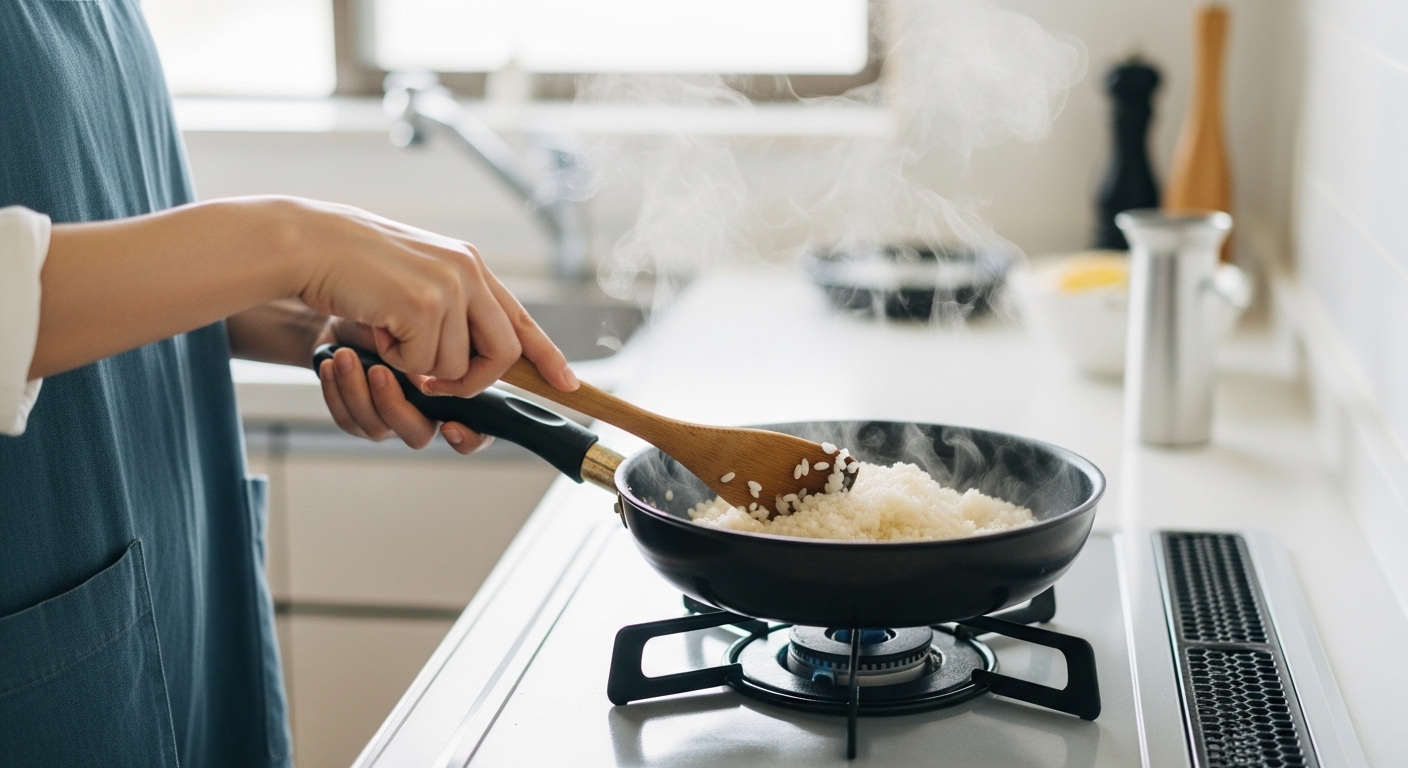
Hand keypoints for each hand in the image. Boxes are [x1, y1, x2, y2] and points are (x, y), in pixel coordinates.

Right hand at [279, 197, 577, 395]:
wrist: (308, 243)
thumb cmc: (352, 268)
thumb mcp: (416, 282)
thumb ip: (451, 309)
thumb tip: (473, 361)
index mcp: (469, 264)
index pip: (520, 319)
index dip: (546, 355)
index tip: (567, 384)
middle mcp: (469, 271)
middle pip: (503, 353)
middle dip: (474, 381)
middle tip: (435, 382)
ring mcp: (450, 287)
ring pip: (456, 365)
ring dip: (419, 365)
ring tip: (388, 331)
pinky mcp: (424, 305)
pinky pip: (424, 364)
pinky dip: (396, 359)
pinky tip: (376, 325)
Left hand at [314, 319, 489, 454]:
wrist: (350, 309)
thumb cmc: (394, 305)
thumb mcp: (418, 311)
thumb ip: (431, 340)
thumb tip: (422, 375)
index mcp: (454, 387)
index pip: (478, 429)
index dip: (469, 435)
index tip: (448, 422)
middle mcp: (425, 410)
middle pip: (419, 435)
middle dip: (395, 405)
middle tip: (378, 371)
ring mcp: (390, 417)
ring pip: (378, 428)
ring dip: (358, 392)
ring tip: (346, 356)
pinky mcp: (357, 418)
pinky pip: (347, 420)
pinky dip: (337, 391)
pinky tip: (332, 362)